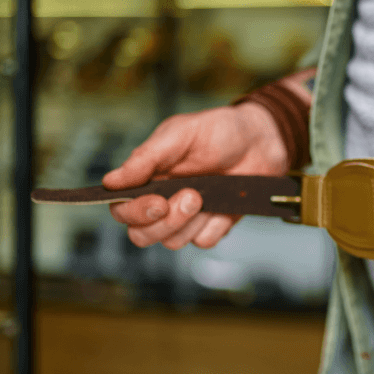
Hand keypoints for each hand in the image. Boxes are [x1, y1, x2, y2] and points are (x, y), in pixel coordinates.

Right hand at [104, 101, 288, 249]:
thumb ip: (146, 158)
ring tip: (206, 195)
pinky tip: (223, 205)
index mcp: (148, 179)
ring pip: (173, 242)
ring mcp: (189, 217)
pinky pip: (204, 241)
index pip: (122, 210)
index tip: (157, 202)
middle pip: (143, 235)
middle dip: (165, 222)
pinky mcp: (214, 225)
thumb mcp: (180, 134)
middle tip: (191, 196)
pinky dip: (214, 225)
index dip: (134, 213)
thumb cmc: (219, 131)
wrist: (261, 139)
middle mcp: (164, 201)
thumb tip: (111, 182)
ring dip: (190, 222)